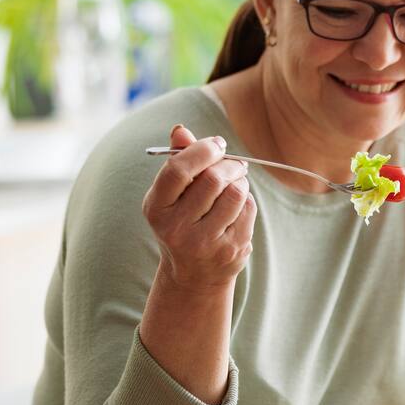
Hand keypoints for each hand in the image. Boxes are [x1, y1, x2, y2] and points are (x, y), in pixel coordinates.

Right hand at [142, 124, 255, 290]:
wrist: (193, 275)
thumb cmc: (182, 221)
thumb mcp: (171, 195)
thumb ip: (178, 160)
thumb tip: (180, 129)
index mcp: (156, 209)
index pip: (178, 170)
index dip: (201, 150)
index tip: (217, 145)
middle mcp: (177, 229)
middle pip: (213, 179)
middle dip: (228, 164)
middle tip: (233, 163)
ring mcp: (205, 243)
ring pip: (235, 193)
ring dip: (240, 180)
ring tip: (234, 183)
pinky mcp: (231, 250)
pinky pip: (248, 209)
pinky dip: (246, 200)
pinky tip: (237, 206)